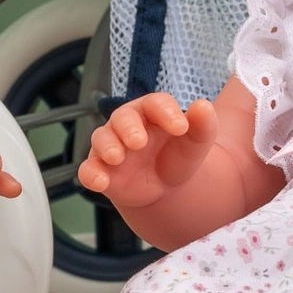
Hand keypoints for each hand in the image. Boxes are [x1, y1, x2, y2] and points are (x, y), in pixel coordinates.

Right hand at [76, 92, 218, 211]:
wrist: (164, 189)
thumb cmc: (177, 157)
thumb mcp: (196, 143)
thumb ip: (203, 125)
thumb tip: (203, 105)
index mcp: (152, 112)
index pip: (155, 103)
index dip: (166, 112)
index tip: (181, 128)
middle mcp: (127, 125)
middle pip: (123, 118)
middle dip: (128, 128)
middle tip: (139, 142)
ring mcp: (111, 146)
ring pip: (101, 138)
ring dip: (107, 146)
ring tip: (116, 157)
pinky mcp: (100, 170)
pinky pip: (88, 169)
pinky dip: (90, 174)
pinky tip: (99, 182)